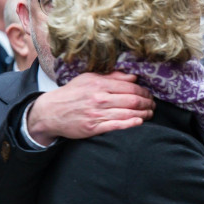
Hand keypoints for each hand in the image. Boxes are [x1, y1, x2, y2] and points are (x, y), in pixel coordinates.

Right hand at [28, 72, 154, 145]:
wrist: (50, 112)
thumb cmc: (72, 93)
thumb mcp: (89, 79)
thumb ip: (112, 77)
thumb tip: (133, 76)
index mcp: (100, 84)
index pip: (131, 87)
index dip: (144, 91)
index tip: (149, 94)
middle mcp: (100, 98)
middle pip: (133, 100)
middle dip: (147, 103)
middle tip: (153, 105)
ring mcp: (97, 114)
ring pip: (127, 113)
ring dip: (143, 114)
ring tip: (150, 113)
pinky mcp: (93, 127)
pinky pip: (116, 125)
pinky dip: (130, 124)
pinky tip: (139, 122)